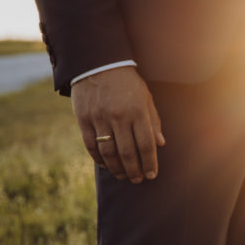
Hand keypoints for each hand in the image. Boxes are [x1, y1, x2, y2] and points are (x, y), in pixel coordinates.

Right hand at [72, 65, 164, 182]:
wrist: (98, 64)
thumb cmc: (128, 82)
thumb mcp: (146, 98)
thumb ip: (153, 121)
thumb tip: (160, 144)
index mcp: (137, 111)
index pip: (146, 144)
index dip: (150, 162)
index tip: (152, 175)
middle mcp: (118, 116)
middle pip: (128, 152)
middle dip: (134, 170)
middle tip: (138, 180)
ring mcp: (99, 118)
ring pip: (109, 152)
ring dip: (117, 168)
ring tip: (123, 176)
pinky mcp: (83, 119)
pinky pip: (91, 145)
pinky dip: (99, 158)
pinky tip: (106, 165)